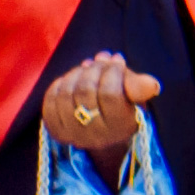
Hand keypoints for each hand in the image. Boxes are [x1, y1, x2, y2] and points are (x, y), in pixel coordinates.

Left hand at [43, 51, 159, 155]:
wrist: (103, 131)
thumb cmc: (123, 106)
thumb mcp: (137, 96)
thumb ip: (140, 86)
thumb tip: (143, 79)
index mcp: (121, 127)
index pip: (110, 94)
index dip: (112, 71)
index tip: (117, 60)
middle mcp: (96, 136)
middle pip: (86, 92)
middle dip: (94, 69)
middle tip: (101, 58)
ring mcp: (72, 134)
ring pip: (66, 94)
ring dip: (77, 73)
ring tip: (87, 67)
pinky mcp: (55, 130)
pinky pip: (50, 100)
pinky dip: (60, 84)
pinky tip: (72, 79)